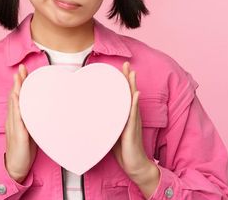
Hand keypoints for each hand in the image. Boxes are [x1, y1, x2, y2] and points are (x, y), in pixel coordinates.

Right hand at [4, 64, 36, 182]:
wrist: (16, 168)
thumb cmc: (24, 151)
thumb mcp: (30, 131)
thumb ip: (34, 120)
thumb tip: (45, 110)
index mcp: (17, 119)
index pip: (18, 97)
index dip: (20, 84)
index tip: (24, 71)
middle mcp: (13, 120)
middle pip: (14, 97)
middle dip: (18, 82)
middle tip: (21, 68)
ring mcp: (14, 127)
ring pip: (14, 105)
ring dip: (16, 90)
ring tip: (18, 78)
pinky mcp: (18, 135)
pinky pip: (16, 119)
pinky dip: (16, 108)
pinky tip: (17, 99)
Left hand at [112, 62, 159, 196]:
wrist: (134, 165)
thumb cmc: (123, 149)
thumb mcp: (111, 132)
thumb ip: (106, 122)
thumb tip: (91, 114)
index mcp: (125, 116)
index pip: (124, 95)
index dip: (122, 82)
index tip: (119, 69)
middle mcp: (131, 116)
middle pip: (130, 93)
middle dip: (128, 78)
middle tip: (126, 64)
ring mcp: (133, 122)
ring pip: (133, 100)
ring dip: (133, 86)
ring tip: (132, 73)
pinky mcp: (132, 130)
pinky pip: (133, 115)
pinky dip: (134, 103)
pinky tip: (136, 94)